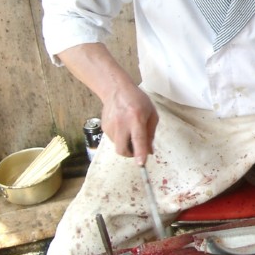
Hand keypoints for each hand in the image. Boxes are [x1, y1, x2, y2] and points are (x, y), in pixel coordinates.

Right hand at [57, 43, 157, 164]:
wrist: (116, 90)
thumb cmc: (138, 101)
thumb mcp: (151, 114)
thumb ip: (151, 133)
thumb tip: (149, 152)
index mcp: (136, 118)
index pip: (138, 139)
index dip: (140, 152)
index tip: (141, 164)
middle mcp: (122, 123)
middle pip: (122, 149)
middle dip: (130, 155)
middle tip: (137, 150)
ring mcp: (110, 126)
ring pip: (118, 146)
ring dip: (126, 145)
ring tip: (130, 130)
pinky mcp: (104, 127)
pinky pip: (114, 139)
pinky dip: (120, 138)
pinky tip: (122, 126)